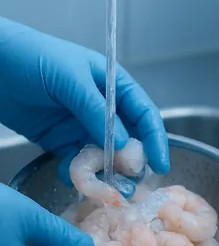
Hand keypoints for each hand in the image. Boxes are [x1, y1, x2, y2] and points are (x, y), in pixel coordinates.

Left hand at [0, 17, 169, 187]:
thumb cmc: (31, 56)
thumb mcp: (69, 78)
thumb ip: (96, 110)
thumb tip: (122, 142)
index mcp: (113, 86)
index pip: (144, 115)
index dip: (155, 140)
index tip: (159, 164)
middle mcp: (102, 108)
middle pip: (129, 140)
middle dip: (132, 163)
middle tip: (131, 183)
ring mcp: (81, 125)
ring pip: (105, 156)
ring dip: (107, 173)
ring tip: (106, 189)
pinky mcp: (60, 140)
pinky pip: (77, 162)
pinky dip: (78, 174)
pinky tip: (73, 178)